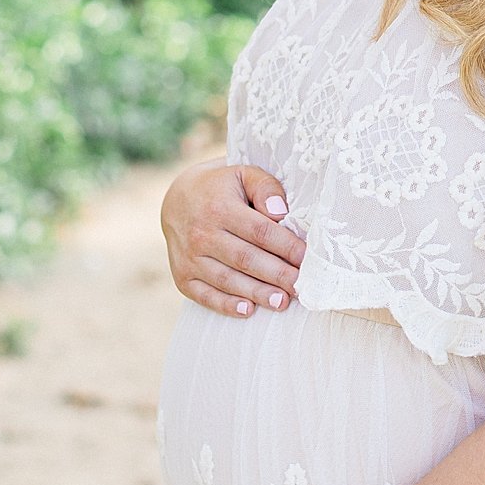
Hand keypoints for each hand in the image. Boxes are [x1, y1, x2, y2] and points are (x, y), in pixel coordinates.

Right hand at [160, 159, 306, 318]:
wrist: (176, 200)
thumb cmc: (221, 187)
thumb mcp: (243, 174)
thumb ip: (265, 187)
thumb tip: (280, 212)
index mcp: (220, 208)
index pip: (260, 232)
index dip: (286, 247)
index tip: (307, 259)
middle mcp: (201, 235)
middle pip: (246, 259)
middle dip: (277, 275)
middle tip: (301, 287)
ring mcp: (189, 258)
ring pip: (228, 280)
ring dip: (257, 293)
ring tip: (282, 302)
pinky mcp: (182, 277)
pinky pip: (205, 295)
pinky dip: (225, 305)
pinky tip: (248, 310)